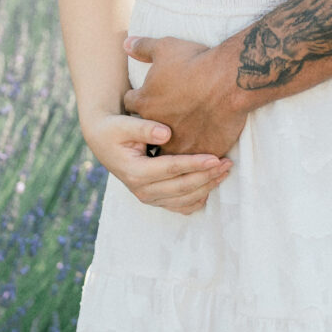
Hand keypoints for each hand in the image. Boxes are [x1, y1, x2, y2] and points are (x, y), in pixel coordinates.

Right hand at [80, 109, 230, 211]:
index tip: (215, 157)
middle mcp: (142, 190)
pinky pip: (181, 207)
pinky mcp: (156, 200)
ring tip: (225, 171)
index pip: (171, 169)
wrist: (104, 142)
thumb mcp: (124, 125)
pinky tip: (211, 186)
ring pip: (185, 199)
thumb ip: (144, 128)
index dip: (194, 164)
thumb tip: (166, 133)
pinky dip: (198, 199)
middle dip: (207, 176)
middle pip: (182, 187)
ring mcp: (149, 198)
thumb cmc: (115, 130)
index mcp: (135, 172)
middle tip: (227, 162)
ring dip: (207, 187)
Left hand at [122, 35, 250, 155]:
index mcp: (145, 102)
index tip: (149, 97)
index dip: (139, 99)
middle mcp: (157, 127)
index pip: (130, 105)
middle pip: (146, 133)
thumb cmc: (196, 63)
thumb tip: (125, 44)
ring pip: (170, 151)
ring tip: (184, 137)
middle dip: (153, 127)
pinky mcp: (201, 152)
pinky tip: (205, 143)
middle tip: (165, 118)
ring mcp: (180, 143)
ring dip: (175, 144)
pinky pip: (197, 159)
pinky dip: (199, 152)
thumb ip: (143, 48)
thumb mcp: (165, 48)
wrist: (230, 80)